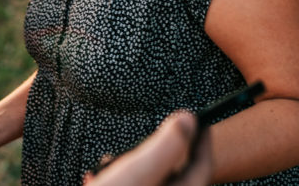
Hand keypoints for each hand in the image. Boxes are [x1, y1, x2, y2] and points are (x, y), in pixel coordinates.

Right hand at [84, 112, 211, 185]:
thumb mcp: (136, 172)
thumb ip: (165, 146)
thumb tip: (189, 119)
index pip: (202, 169)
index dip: (202, 140)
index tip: (199, 119)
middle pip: (178, 179)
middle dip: (166, 154)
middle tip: (159, 133)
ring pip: (151, 185)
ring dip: (137, 168)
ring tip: (114, 158)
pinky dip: (120, 181)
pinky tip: (96, 178)